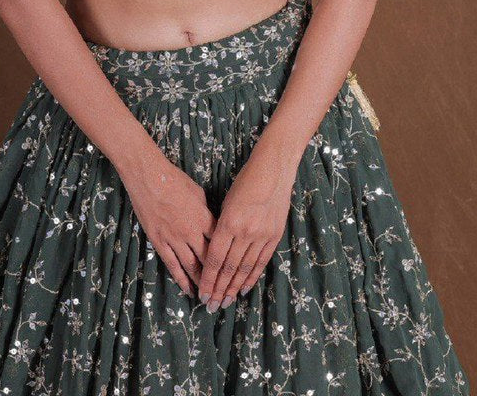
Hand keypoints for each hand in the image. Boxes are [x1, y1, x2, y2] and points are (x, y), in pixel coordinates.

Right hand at [121, 149, 216, 297]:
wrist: (149, 177)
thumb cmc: (174, 180)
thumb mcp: (198, 193)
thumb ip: (206, 212)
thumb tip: (212, 223)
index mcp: (204, 218)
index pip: (221, 244)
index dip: (229, 259)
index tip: (236, 270)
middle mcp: (191, 232)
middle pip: (209, 260)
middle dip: (218, 278)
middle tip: (225, 292)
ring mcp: (174, 238)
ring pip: (192, 267)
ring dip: (202, 283)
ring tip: (209, 297)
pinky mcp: (159, 241)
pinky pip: (172, 265)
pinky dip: (181, 279)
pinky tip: (188, 289)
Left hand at [197, 144, 297, 311]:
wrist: (274, 170)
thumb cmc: (245, 181)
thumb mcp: (227, 201)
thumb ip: (221, 226)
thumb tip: (214, 248)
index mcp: (229, 222)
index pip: (215, 259)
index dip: (208, 279)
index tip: (201, 293)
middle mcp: (245, 232)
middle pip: (229, 268)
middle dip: (218, 289)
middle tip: (211, 306)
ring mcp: (262, 235)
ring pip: (245, 269)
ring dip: (234, 288)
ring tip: (225, 302)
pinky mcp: (274, 236)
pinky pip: (261, 262)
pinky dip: (252, 278)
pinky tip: (244, 289)